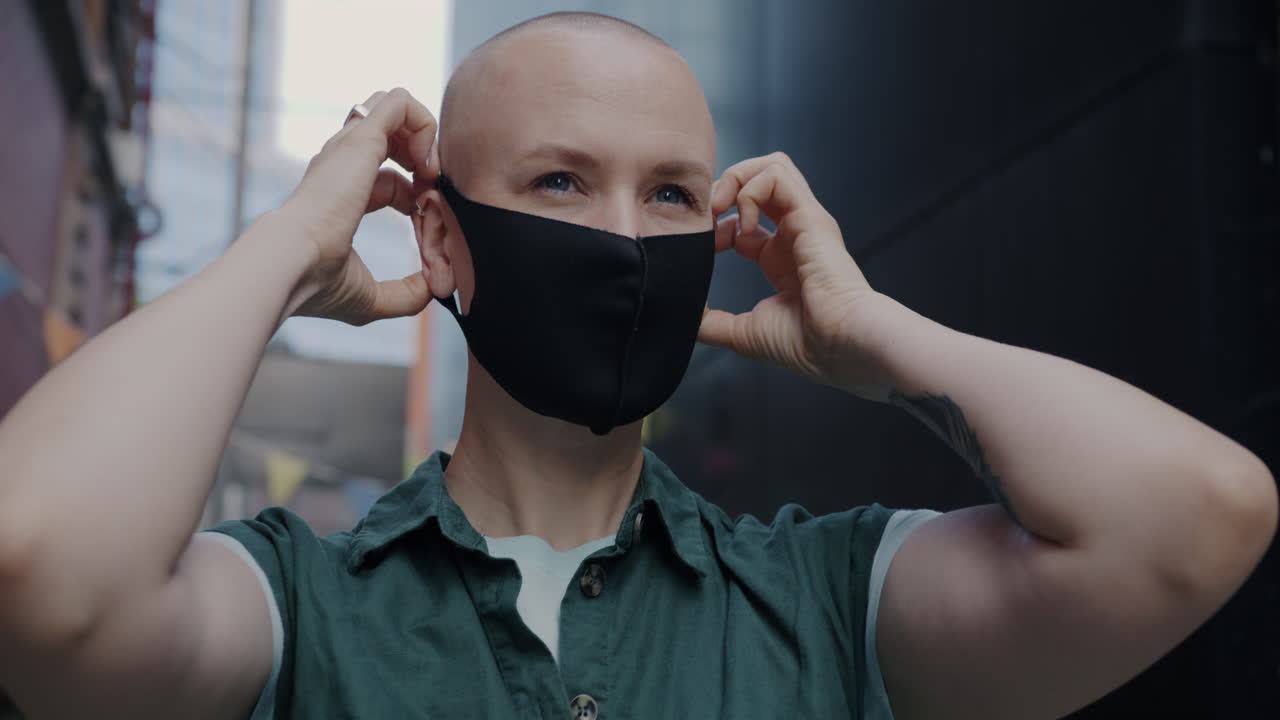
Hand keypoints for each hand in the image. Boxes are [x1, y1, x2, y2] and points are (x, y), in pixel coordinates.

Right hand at [279, 88, 439, 325]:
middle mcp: (342, 165)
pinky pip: (401, 102)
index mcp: (340, 196)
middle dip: (426, 166)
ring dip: (426, 139)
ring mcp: (349, 148)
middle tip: (436, 200)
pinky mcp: (361, 137)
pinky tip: (429, 165)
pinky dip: (426, 126)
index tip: (428, 227)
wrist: (292, 265)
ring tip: (434, 174)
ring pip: (396, 110)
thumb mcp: (371, 297)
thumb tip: (434, 291)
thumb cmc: (317, 283)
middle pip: (396, 142)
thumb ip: (405, 295)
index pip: (390, 181)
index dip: (418, 198)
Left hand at [700, 152, 890, 399]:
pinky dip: (750, 190)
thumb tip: (685, 318)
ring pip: (771, 166)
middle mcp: (793, 234)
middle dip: (724, 188)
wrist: (840, 345)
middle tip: (705, 216)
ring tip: (721, 207)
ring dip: (737, 178)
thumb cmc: (806, 344)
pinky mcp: (809, 214)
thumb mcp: (744, 334)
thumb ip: (712, 324)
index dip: (716, 227)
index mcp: (780, 258)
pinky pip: (777, 174)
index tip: (700, 248)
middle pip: (760, 181)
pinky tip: (743, 224)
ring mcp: (803, 221)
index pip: (743, 221)